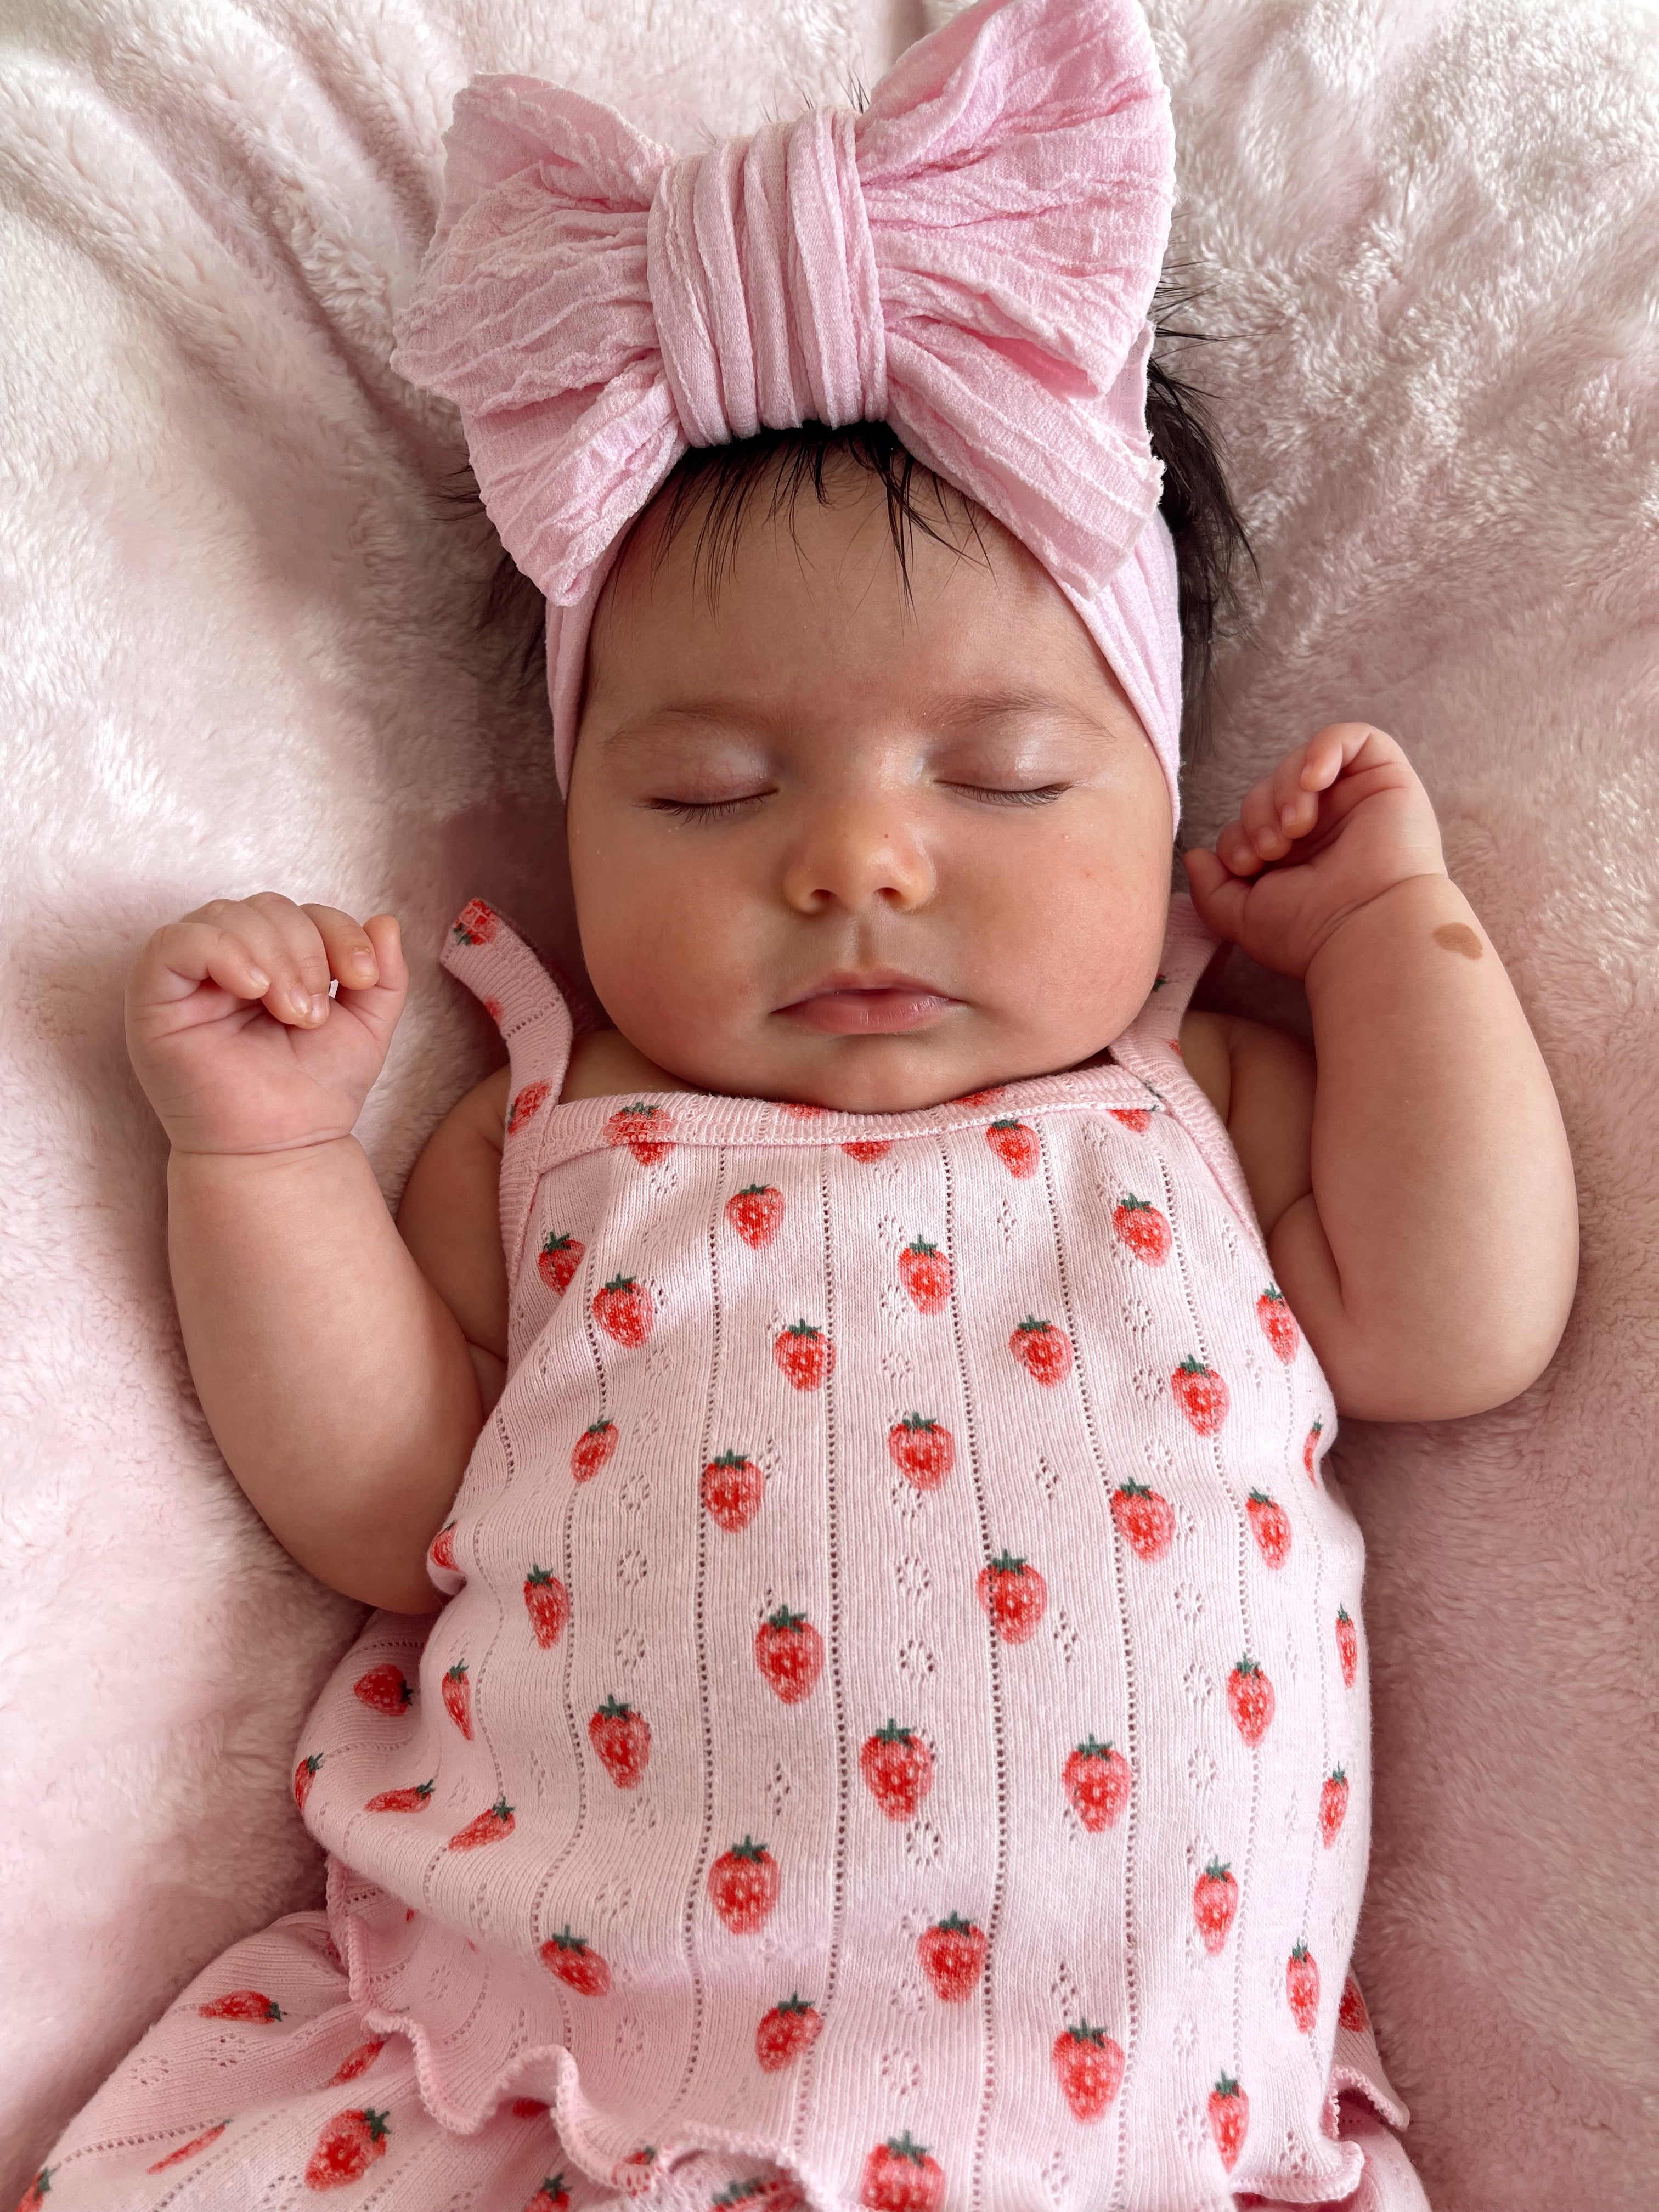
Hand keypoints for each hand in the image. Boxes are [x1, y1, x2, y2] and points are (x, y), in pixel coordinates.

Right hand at [125, 895, 408, 1154]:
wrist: (281, 1147)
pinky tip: (255, 988)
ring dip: (274, 956)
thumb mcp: (367, 1026)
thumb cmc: (315, 1091)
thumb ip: (383, 975)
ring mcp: (188, 977)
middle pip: (265, 906)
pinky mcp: (153, 995)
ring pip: (225, 915)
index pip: (304, 912)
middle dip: (305, 950)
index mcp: (274, 961)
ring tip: (292, 1012)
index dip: (338, 931)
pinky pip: (175, 942)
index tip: (363, 979)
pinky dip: (223, 952)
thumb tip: (386, 921)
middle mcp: (228, 961)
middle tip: (315, 1013)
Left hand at [1181, 724, 1448, 979]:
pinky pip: (1351, 737)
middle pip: (1270, 788)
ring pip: (1301, 763)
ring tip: (1294, 827)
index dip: (1237, 834)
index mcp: (1296, 857)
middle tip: (1272, 848)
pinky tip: (1313, 780)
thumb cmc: (1310, 931)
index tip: (1246, 864)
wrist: (1366, 929)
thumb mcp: (1244, 916)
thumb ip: (1212, 889)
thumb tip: (1193, 855)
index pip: (1250, 820)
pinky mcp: (1387, 779)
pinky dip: (1324, 749)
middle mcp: (1327, 826)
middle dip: (1258, 814)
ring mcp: (1356, 801)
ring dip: (1285, 790)